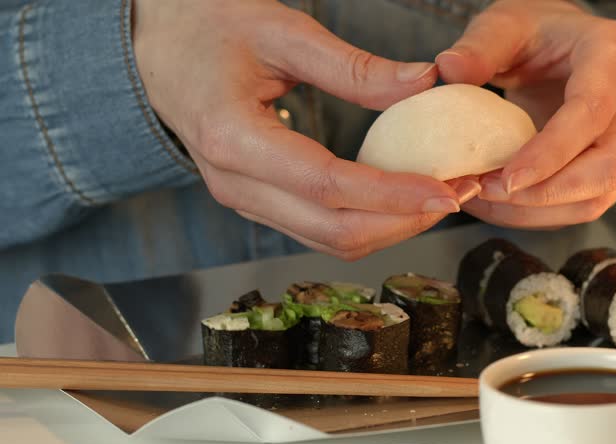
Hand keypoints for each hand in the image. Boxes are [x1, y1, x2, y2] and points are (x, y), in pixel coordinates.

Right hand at [132, 0, 480, 258]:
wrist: (152, 47)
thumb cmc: (206, 27)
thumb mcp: (280, 30)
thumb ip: (353, 66)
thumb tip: (425, 82)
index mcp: (232, 137)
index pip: (327, 186)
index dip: (393, 195)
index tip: (447, 190)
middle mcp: (233, 183)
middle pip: (333, 231)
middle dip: (405, 221)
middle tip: (459, 194)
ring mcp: (242, 199)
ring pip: (328, 240)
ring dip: (391, 226)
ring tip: (441, 196)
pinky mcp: (256, 200)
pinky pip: (318, 228)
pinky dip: (367, 220)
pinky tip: (402, 196)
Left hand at [436, 0, 615, 228]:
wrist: (560, 46)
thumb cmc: (535, 33)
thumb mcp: (503, 24)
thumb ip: (479, 44)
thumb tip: (450, 68)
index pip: (592, 112)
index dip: (551, 153)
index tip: (506, 179)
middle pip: (609, 165)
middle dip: (546, 192)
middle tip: (488, 191)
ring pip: (600, 195)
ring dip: (540, 210)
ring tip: (486, 199)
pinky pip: (587, 204)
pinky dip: (542, 213)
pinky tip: (502, 204)